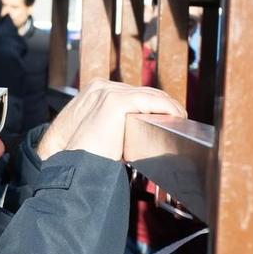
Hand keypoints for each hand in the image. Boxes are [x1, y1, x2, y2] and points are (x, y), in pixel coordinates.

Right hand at [36, 81, 185, 163]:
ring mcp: (107, 92)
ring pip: (151, 94)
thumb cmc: (85, 156)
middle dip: (163, 104)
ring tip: (180, 118)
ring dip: (169, 106)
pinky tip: (177, 117)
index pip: (134, 92)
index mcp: (96, 92)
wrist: (72, 166)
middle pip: (145, 91)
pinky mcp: (115, 101)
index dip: (154, 103)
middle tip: (178, 118)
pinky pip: (151, 101)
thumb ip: (118, 123)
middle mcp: (101, 87)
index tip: (168, 116)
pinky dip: (168, 108)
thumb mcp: (102, 132)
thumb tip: (142, 125)